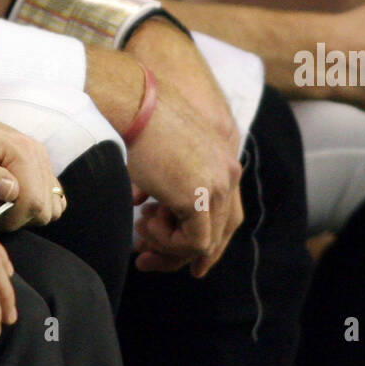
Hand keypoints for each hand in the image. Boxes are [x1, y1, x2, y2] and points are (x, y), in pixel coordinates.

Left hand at [0, 105, 66, 230]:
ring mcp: (38, 157)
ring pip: (51, 204)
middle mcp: (35, 152)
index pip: (33, 203)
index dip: (11, 219)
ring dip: (28, 212)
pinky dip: (36, 204)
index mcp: (19, 151)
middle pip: (44, 207)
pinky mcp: (37, 163)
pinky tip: (11, 201)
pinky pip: (50, 195)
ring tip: (0, 206)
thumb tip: (11, 192)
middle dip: (19, 218)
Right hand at [124, 20, 242, 276]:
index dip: (204, 245)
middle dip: (178, 253)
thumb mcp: (167, 159)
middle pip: (217, 234)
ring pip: (203, 244)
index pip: (226, 217)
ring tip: (140, 227)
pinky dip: (166, 242)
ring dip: (167, 244)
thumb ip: (171, 188)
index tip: (177, 260)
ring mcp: (217, 187)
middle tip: (143, 258)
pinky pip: (191, 243)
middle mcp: (228, 175)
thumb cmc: (141, 123)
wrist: (135, 105)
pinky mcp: (199, 197)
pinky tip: (144, 221)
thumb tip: (149, 220)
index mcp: (224, 163)